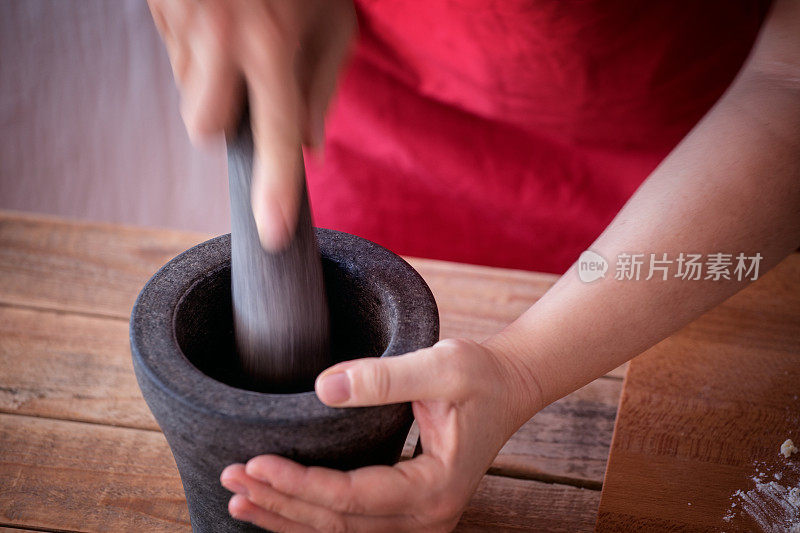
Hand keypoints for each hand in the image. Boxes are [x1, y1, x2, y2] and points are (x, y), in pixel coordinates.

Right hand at [147, 0, 355, 249]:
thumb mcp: (334, 21)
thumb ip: (323, 89)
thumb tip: (309, 150)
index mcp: (273, 44)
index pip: (275, 135)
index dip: (274, 189)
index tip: (272, 233)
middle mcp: (221, 39)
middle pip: (205, 128)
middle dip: (224, 118)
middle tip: (248, 81)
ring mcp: (181, 24)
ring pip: (187, 93)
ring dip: (211, 80)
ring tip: (236, 35)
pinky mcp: (157, 12)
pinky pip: (174, 60)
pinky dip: (195, 53)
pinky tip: (216, 19)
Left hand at [220, 338, 541, 531]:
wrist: (510, 385)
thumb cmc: (481, 375)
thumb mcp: (441, 366)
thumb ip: (383, 378)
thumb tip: (321, 388)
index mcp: (432, 489)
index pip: (350, 498)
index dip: (297, 483)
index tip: (253, 462)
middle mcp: (424, 517)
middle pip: (336, 523)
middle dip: (279, 502)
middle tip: (230, 479)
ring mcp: (416, 519)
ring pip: (338, 531)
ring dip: (286, 515)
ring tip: (239, 500)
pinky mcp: (406, 509)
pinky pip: (349, 523)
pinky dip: (309, 516)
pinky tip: (276, 506)